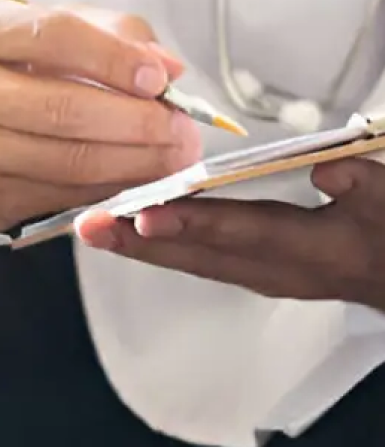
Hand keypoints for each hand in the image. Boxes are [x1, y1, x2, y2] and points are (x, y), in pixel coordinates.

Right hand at [0, 0, 201, 230]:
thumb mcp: (36, 29)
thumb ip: (106, 34)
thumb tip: (167, 69)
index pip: (53, 37)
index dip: (115, 59)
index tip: (159, 79)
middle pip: (64, 109)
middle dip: (139, 123)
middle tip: (183, 130)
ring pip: (68, 163)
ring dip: (134, 164)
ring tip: (170, 157)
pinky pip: (58, 199)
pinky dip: (106, 191)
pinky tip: (131, 180)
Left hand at [76, 157, 384, 308]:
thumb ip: (364, 183)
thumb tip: (328, 169)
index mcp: (314, 250)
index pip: (244, 232)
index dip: (193, 224)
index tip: (146, 216)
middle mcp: (278, 270)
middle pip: (200, 254)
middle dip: (139, 241)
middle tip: (90, 226)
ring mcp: (262, 276)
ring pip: (191, 262)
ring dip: (140, 248)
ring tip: (93, 230)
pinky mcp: (254, 273)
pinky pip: (197, 262)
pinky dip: (160, 249)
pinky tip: (129, 235)